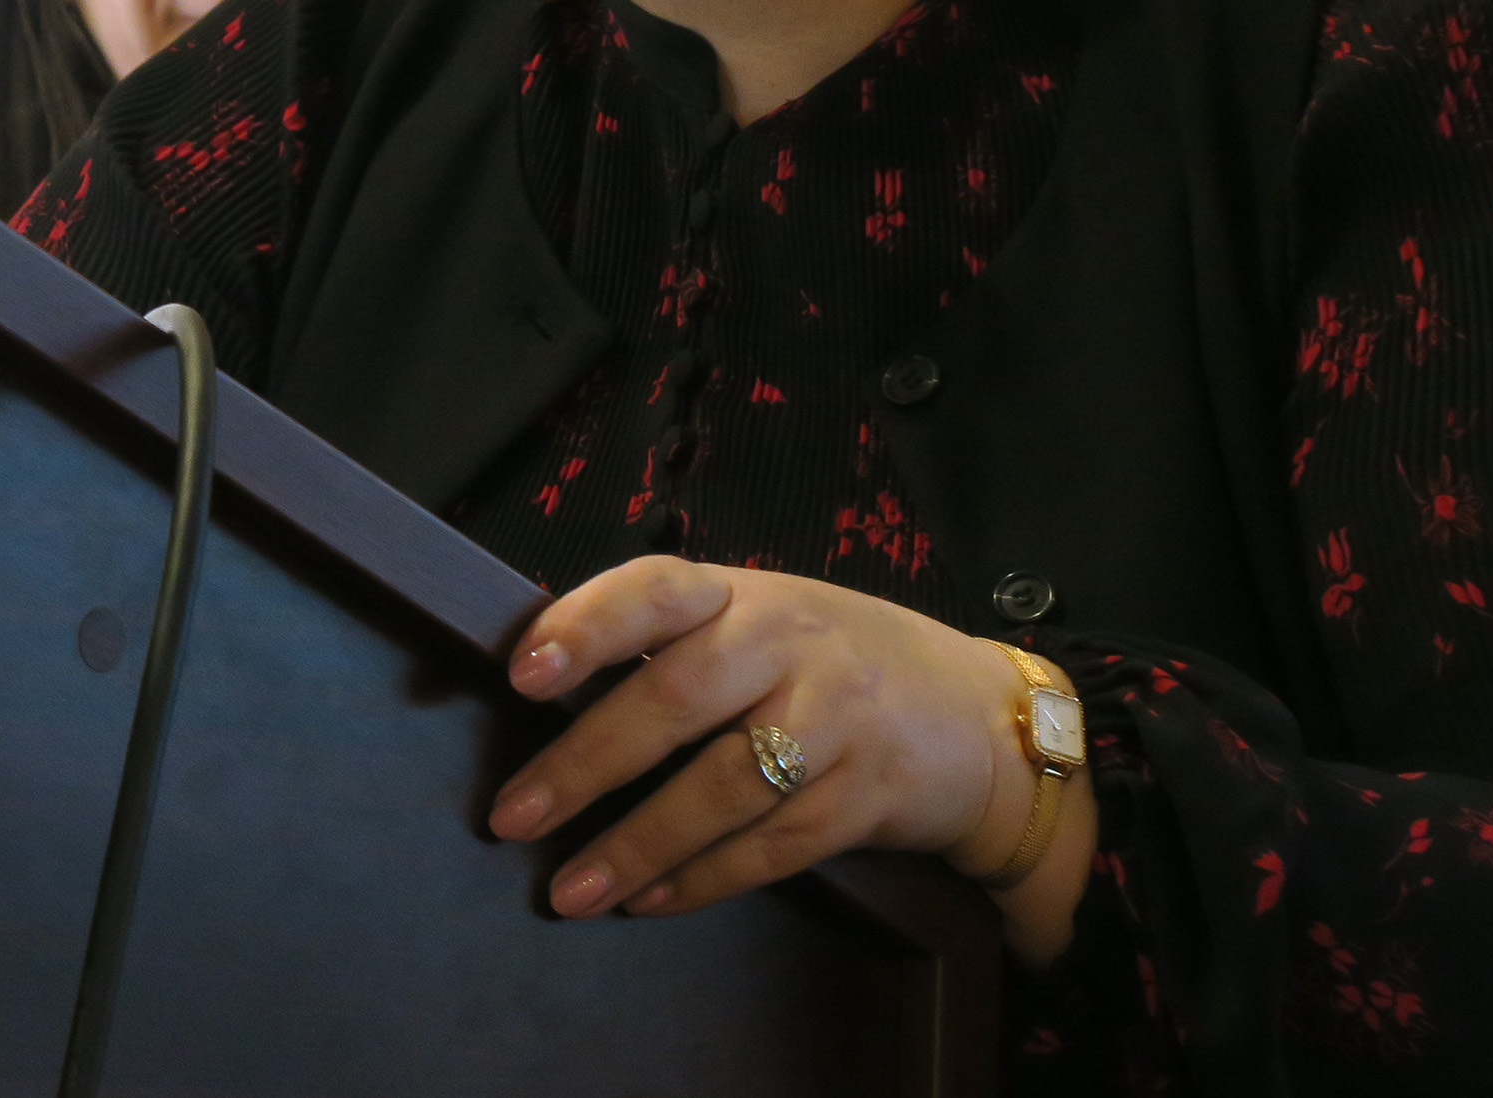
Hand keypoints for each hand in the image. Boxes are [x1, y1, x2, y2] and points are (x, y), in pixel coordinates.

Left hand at [485, 558, 1087, 946]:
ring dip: (637, 844)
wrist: (980, 717)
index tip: (524, 671)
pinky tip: (647, 902)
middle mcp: (791, 645)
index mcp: (747, 595)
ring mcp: (836, 721)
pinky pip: (772, 847)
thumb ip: (678, 644)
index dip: (588, 625)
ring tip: (569, 890)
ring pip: (722, 787)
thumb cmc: (837, 665)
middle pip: (677, 698)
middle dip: (586, 762)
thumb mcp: (767, 622)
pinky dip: (704, 879)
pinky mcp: (867, 796)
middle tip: (513, 814)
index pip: (657, 590)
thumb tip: (544, 687)